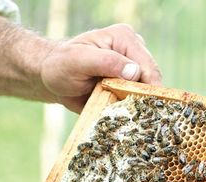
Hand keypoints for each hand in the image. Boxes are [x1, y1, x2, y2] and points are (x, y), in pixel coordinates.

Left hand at [40, 23, 162, 111]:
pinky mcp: (128, 85)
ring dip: (138, 106)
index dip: (148, 87)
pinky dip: (133, 110)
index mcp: (125, 39)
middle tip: (134, 117)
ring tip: (130, 119)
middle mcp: (133, 52)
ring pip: (147, 93)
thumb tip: (135, 72)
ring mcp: (132, 70)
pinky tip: (126, 118)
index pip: (147, 65)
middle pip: (152, 80)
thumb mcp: (79, 61)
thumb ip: (106, 62)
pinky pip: (138, 100)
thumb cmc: (61, 65)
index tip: (141, 107)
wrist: (53, 80)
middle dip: (144, 98)